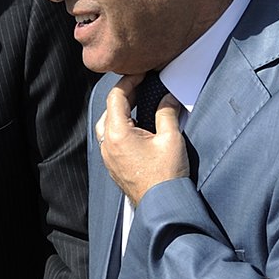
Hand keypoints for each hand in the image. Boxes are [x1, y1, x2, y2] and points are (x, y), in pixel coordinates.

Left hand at [97, 75, 188, 206]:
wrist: (162, 205)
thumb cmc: (166, 176)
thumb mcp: (171, 139)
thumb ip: (167, 113)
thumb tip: (167, 98)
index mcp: (118, 133)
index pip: (116, 97)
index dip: (129, 81)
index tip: (141, 74)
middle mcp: (108, 144)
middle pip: (109, 109)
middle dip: (125, 95)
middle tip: (142, 86)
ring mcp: (109, 156)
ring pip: (107, 124)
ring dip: (120, 111)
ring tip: (137, 105)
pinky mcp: (114, 166)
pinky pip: (110, 139)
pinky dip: (120, 127)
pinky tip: (136, 128)